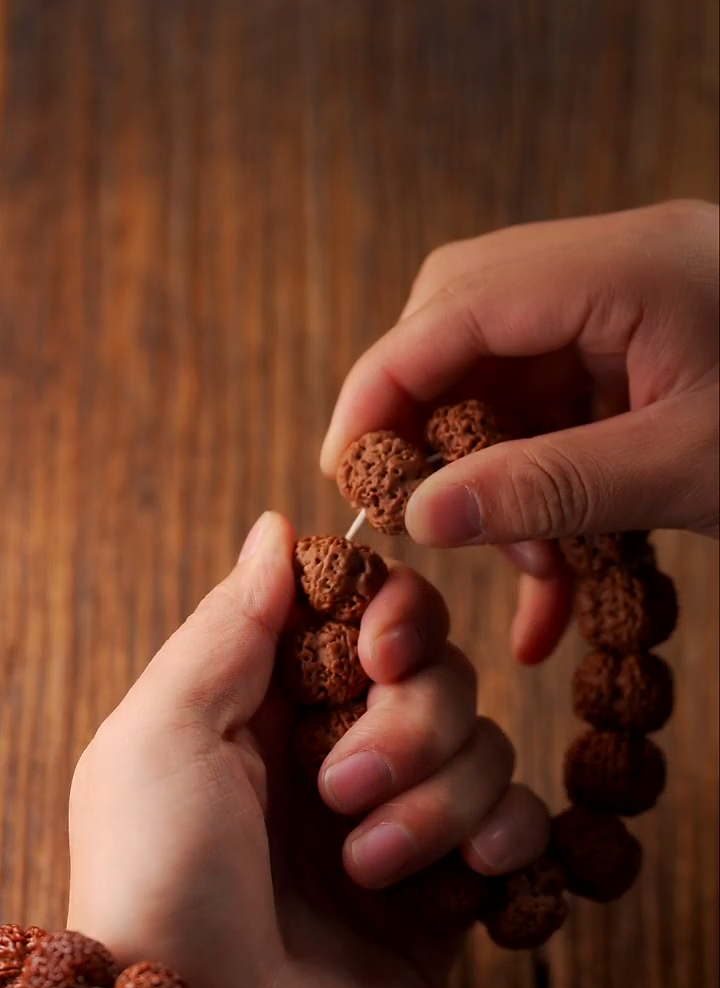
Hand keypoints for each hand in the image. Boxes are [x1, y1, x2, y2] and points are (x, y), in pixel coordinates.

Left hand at [68, 512, 547, 987]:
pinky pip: (518, 828)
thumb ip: (228, 628)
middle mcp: (339, 750)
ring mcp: (397, 820)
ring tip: (365, 866)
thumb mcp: (161, 734)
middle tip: (340, 790)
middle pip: (441, 677)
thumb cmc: (157, 876)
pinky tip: (463, 877)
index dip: (393, 617)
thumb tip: (278, 531)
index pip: (368, 615)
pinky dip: (503, 841)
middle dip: (410, 726)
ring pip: (487, 750)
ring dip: (436, 803)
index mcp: (271, 703)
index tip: (381, 653)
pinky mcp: (445, 891)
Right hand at [321, 200, 718, 662]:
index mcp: (630, 268)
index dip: (381, 386)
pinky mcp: (639, 355)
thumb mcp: (686, 471)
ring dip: (497, 476)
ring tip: (530, 565)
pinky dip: (542, 490)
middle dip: (434, 427)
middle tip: (419, 515)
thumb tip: (425, 517)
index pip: (457, 305)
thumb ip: (551, 487)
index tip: (346, 474)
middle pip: (466, 324)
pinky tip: (554, 576)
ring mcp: (627, 309)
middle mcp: (616, 270)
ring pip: (508, 378)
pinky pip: (557, 412)